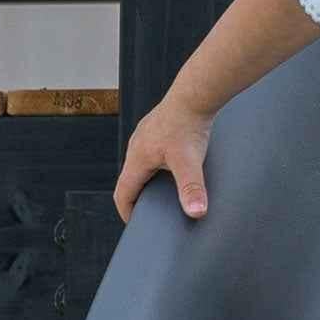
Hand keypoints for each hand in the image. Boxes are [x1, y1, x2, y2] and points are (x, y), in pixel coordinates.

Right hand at [114, 96, 214, 222]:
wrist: (195, 94)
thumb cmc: (189, 124)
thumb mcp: (190, 161)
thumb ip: (192, 189)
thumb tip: (196, 213)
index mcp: (137, 158)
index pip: (123, 194)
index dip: (127, 212)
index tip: (136, 225)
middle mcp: (136, 146)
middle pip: (130, 180)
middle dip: (138, 198)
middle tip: (152, 213)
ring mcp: (145, 135)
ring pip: (140, 165)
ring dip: (147, 181)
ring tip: (163, 192)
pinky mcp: (157, 127)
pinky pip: (151, 152)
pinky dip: (157, 165)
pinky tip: (173, 167)